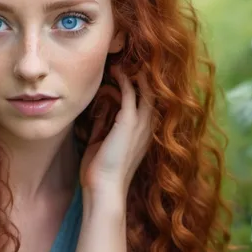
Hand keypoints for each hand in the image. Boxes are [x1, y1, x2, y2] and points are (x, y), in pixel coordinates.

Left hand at [79, 64, 155, 206]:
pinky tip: (116, 71)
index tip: (129, 74)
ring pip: (146, 91)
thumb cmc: (100, 171)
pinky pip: (131, 94)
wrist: (104, 189)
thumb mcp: (102, 144)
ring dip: (135, 75)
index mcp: (142, 135)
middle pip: (153, 95)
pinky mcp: (129, 122)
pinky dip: (124, 80)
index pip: (148, 105)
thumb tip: (99, 114)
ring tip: (123, 62)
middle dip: (144, 78)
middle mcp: (147, 128)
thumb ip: (103, 128)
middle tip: (130, 62)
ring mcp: (141, 125)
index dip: (142, 88)